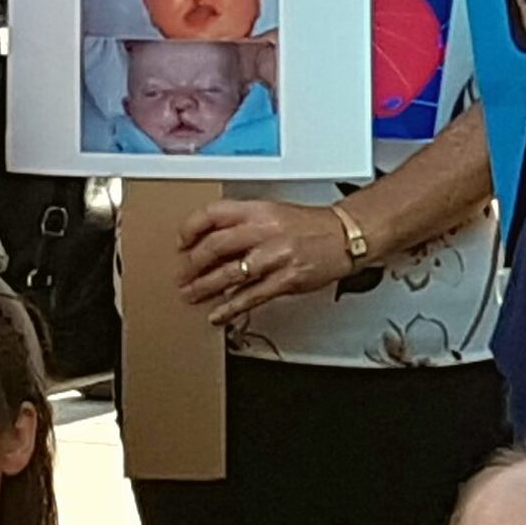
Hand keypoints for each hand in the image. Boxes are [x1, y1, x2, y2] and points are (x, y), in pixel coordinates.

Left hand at [176, 198, 353, 320]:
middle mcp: (264, 230)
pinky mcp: (286, 279)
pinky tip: (219, 314)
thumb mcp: (272, 213)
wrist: (345, 236)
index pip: (213, 214)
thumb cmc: (310, 226)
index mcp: (258, 210)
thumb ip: (243, 226)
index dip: (190, 229)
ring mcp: (275, 256)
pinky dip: (231, 307)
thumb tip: (212, 245)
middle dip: (192, 264)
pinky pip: (252, 296)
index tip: (180, 243)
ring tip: (192, 295)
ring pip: (229, 274)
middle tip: (182, 276)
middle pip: (215, 246)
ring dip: (205, 287)